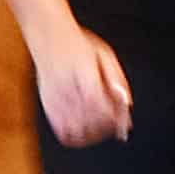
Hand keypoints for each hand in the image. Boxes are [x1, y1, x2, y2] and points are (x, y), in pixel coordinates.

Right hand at [30, 20, 134, 144]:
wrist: (49, 37)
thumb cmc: (79, 45)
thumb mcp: (104, 55)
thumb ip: (117, 79)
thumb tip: (126, 103)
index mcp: (83, 75)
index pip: (99, 106)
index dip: (113, 116)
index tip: (122, 117)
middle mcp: (67, 89)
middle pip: (90, 121)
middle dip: (107, 126)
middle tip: (115, 121)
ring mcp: (55, 99)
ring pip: (77, 132)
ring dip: (93, 133)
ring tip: (101, 126)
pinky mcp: (48, 105)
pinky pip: (63, 132)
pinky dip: (77, 136)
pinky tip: (86, 128)